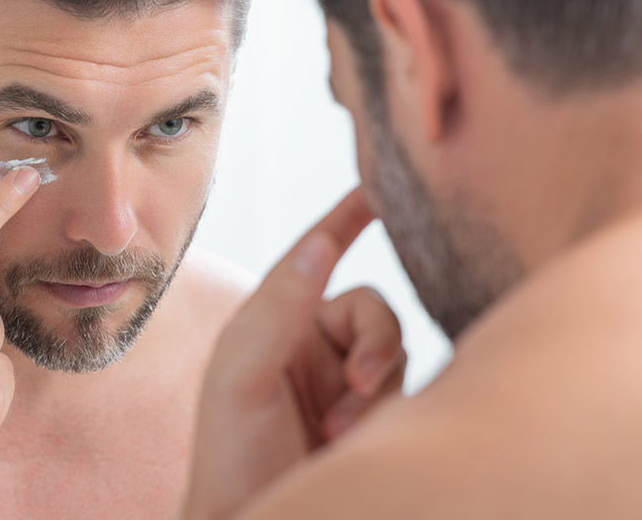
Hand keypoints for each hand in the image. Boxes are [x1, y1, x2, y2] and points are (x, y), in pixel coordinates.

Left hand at [183, 188, 406, 519]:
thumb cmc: (231, 455)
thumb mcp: (242, 375)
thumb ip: (279, 308)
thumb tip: (318, 243)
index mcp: (276, 322)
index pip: (316, 257)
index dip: (345, 220)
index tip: (376, 186)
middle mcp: (313, 344)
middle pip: (375, 308)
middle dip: (372, 346)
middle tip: (354, 390)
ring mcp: (347, 382)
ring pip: (397, 352)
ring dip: (375, 389)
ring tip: (338, 433)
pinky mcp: (377, 418)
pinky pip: (409, 390)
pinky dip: (387, 410)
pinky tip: (353, 442)